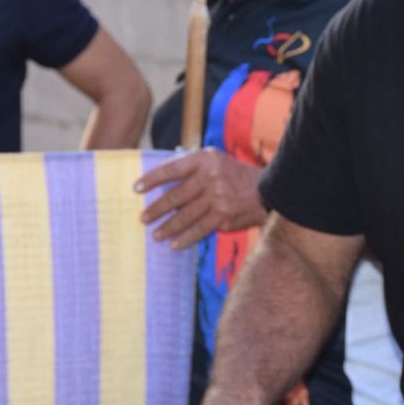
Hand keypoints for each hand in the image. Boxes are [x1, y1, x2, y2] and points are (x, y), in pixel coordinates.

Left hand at [135, 148, 265, 249]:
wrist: (266, 189)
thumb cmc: (233, 175)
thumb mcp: (214, 161)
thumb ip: (191, 167)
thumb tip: (162, 183)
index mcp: (204, 160)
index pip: (172, 169)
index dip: (152, 179)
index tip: (136, 188)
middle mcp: (210, 177)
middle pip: (175, 195)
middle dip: (156, 209)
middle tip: (143, 218)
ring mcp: (217, 197)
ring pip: (185, 215)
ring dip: (168, 227)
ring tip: (156, 234)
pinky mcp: (223, 216)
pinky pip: (199, 229)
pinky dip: (185, 238)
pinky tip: (174, 244)